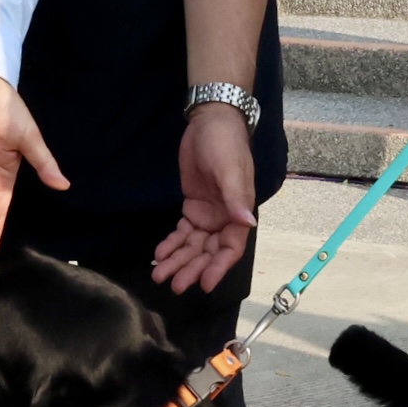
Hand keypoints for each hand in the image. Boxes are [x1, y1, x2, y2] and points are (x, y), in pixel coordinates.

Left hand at [154, 102, 257, 293]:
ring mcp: (208, 214)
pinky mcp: (193, 207)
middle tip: (174, 285)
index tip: (204, 284)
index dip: (218, 268)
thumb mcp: (230, 170)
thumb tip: (248, 224)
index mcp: (239, 213)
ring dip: (178, 261)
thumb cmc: (225, 144)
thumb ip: (236, 199)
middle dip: (192, 268)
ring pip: (193, 246)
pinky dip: (172, 243)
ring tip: (159, 275)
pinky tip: (159, 254)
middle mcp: (225, 218)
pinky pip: (182, 232)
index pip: (230, 248)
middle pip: (209, 252)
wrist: (209, 121)